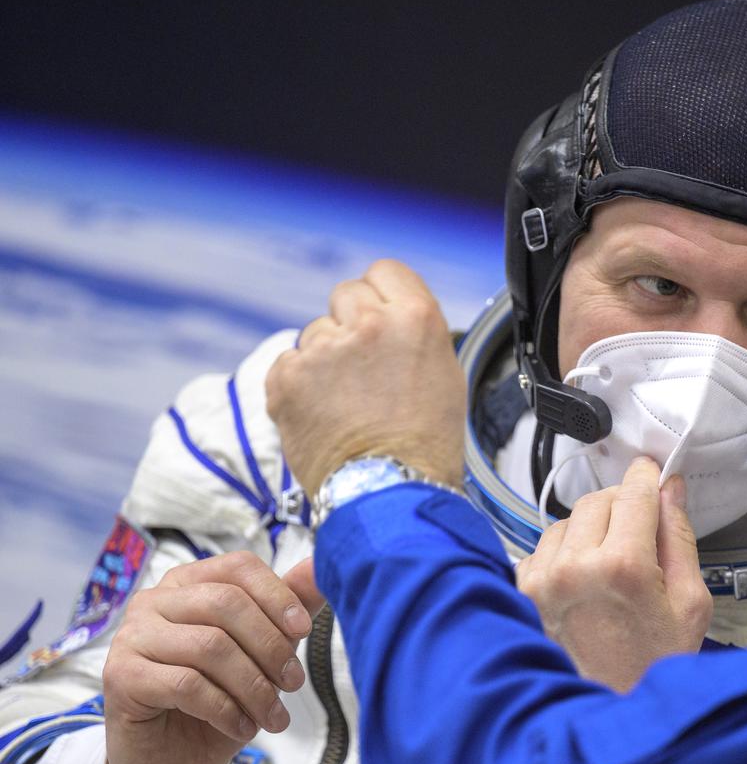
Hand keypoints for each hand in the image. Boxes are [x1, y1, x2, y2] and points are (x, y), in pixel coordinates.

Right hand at [101, 552, 325, 763]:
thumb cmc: (217, 700)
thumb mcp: (261, 654)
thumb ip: (289, 608)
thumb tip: (319, 565)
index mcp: (189, 583)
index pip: (239, 568)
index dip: (278, 595)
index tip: (304, 631)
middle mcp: (154, 601)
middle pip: (226, 603)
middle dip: (270, 646)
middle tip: (294, 682)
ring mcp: (132, 637)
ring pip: (210, 646)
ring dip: (254, 686)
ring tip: (274, 715)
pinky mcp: (120, 677)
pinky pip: (186, 684)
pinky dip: (225, 708)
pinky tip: (243, 727)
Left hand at [265, 259, 466, 496]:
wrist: (391, 492)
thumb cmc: (425, 442)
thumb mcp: (443, 371)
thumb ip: (411, 330)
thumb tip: (388, 316)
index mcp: (415, 317)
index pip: (384, 271)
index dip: (382, 295)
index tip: (381, 316)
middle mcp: (368, 324)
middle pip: (346, 294)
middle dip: (352, 323)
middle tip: (364, 367)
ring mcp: (323, 350)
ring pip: (316, 332)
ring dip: (326, 358)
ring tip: (347, 401)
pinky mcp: (287, 377)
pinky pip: (289, 363)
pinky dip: (300, 385)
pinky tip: (324, 412)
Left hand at [516, 457, 712, 691]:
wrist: (608, 714)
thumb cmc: (651, 668)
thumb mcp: (690, 604)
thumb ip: (679, 538)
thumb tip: (671, 491)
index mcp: (623, 568)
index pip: (632, 492)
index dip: (646, 477)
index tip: (650, 472)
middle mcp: (575, 568)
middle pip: (598, 499)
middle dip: (622, 505)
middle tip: (640, 530)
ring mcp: (542, 580)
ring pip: (568, 520)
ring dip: (591, 528)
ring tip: (612, 563)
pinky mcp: (523, 592)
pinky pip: (545, 546)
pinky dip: (566, 551)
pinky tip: (586, 579)